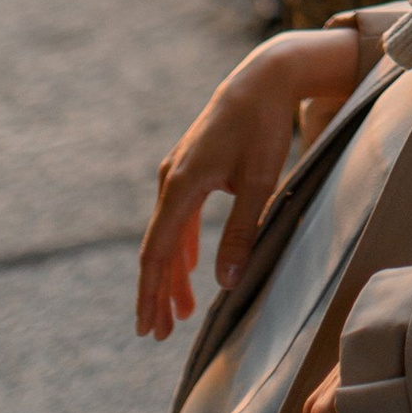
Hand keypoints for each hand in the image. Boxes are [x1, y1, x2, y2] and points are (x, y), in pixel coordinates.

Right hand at [134, 29, 364, 342]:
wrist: (262, 79)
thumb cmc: (263, 128)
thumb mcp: (260, 182)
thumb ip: (242, 231)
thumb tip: (225, 282)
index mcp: (181, 186)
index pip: (157, 253)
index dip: (151, 293)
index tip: (148, 327)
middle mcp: (171, 180)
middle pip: (157, 249)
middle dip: (158, 293)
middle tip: (159, 333)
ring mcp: (177, 172)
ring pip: (168, 234)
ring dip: (173, 273)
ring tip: (180, 311)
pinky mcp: (190, 168)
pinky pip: (178, 217)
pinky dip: (182, 245)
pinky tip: (191, 266)